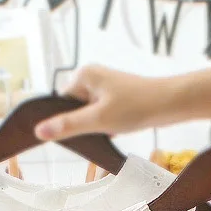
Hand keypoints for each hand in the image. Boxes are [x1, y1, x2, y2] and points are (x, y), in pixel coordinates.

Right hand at [35, 65, 161, 140]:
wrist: (171, 104)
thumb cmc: (136, 107)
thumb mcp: (97, 120)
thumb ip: (68, 126)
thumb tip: (39, 132)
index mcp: (83, 75)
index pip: (60, 103)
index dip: (64, 122)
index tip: (72, 136)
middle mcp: (93, 77)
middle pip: (74, 109)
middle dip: (83, 125)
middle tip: (96, 133)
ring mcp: (106, 87)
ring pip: (89, 114)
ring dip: (97, 127)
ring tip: (110, 130)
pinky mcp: (117, 97)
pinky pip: (102, 115)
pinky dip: (107, 126)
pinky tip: (116, 131)